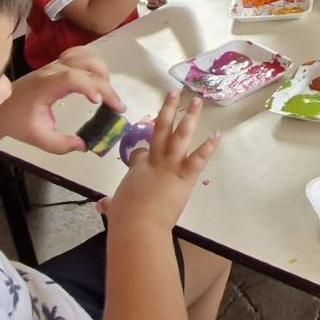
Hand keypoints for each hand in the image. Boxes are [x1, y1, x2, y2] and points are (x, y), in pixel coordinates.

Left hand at [0, 47, 124, 152]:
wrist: (0, 106)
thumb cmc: (18, 121)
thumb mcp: (38, 138)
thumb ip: (60, 144)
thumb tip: (85, 145)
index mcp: (45, 85)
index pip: (72, 77)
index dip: (89, 86)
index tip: (100, 103)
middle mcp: (52, 70)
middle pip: (86, 66)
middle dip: (105, 86)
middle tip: (116, 108)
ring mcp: (55, 64)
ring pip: (86, 56)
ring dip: (102, 71)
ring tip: (107, 93)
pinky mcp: (58, 64)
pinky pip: (80, 53)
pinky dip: (94, 61)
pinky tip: (98, 77)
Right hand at [100, 91, 219, 231]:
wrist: (138, 227)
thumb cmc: (125, 219)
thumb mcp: (114, 208)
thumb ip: (110, 204)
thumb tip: (102, 204)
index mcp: (136, 170)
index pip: (138, 154)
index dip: (140, 152)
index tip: (141, 154)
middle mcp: (153, 162)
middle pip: (160, 130)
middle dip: (168, 110)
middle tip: (175, 92)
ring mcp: (169, 167)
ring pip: (179, 136)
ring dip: (189, 118)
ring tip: (197, 101)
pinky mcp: (184, 177)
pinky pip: (198, 159)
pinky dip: (208, 147)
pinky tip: (217, 135)